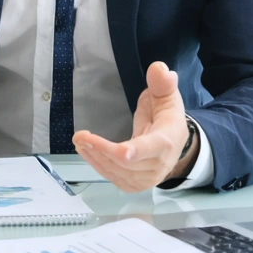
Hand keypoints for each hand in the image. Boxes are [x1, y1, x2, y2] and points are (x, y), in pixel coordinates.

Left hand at [72, 61, 194, 192]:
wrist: (173, 141)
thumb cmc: (166, 116)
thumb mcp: (166, 96)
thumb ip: (162, 83)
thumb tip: (159, 69)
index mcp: (167, 140)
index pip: (149, 148)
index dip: (134, 151)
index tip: (119, 149)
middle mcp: (158, 163)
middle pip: (125, 162)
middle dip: (101, 149)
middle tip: (80, 135)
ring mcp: (147, 178)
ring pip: (116, 172)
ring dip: (95, 158)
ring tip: (79, 142)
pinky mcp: (135, 184)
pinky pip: (114, 178)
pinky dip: (98, 166)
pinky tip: (87, 153)